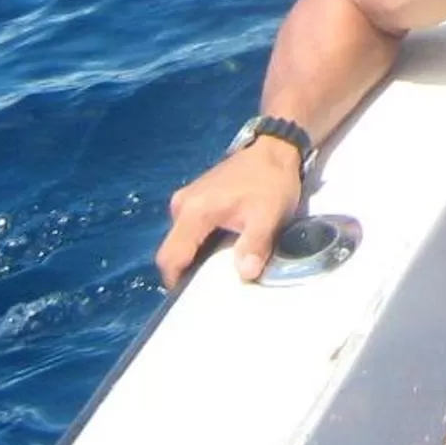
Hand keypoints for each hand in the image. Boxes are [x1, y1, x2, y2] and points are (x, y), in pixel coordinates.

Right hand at [156, 136, 303, 287]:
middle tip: (211, 283)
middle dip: (187, 270)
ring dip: (195, 256)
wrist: (275, 148)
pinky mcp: (194, 197)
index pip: (170, 258)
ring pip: (180, 240)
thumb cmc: (271, 182)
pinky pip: (188, 229)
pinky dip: (200, 242)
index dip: (176, 281)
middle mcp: (181, 206)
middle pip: (173, 251)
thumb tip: (245, 274)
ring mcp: (185, 199)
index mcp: (193, 212)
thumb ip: (255, 246)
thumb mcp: (268, 216)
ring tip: (219, 265)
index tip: (193, 296)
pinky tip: (221, 245)